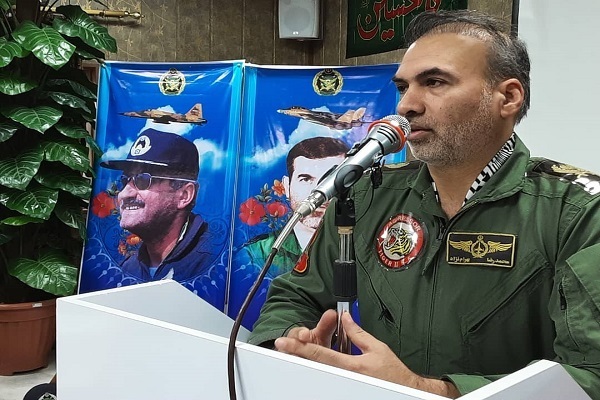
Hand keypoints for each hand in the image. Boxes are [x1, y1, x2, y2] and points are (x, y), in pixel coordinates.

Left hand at [275, 311, 459, 397]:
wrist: (405, 390)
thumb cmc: (394, 373)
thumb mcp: (377, 348)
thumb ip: (358, 333)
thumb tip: (346, 318)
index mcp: (352, 365)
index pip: (320, 353)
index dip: (301, 347)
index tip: (286, 342)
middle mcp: (345, 376)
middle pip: (314, 365)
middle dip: (297, 354)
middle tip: (282, 347)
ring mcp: (345, 384)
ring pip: (319, 373)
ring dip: (305, 362)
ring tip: (291, 352)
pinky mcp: (346, 388)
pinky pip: (328, 378)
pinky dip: (317, 370)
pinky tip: (310, 363)